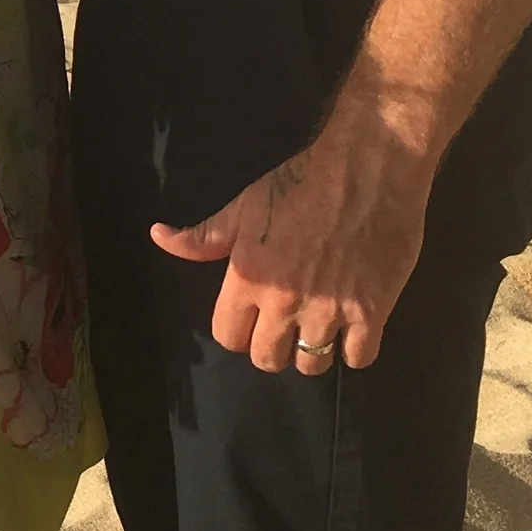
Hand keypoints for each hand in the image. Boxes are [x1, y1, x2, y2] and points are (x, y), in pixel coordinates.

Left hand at [149, 100, 435, 372]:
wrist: (368, 166)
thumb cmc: (301, 181)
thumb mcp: (243, 206)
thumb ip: (204, 236)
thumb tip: (159, 236)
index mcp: (248, 278)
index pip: (228, 337)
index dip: (238, 331)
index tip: (252, 319)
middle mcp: (284, 301)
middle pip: (267, 359)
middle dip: (273, 347)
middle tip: (286, 325)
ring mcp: (330, 310)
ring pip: (312, 364)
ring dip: (313, 350)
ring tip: (320, 327)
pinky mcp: (372, 312)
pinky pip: (358, 358)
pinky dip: (355, 348)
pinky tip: (354, 327)